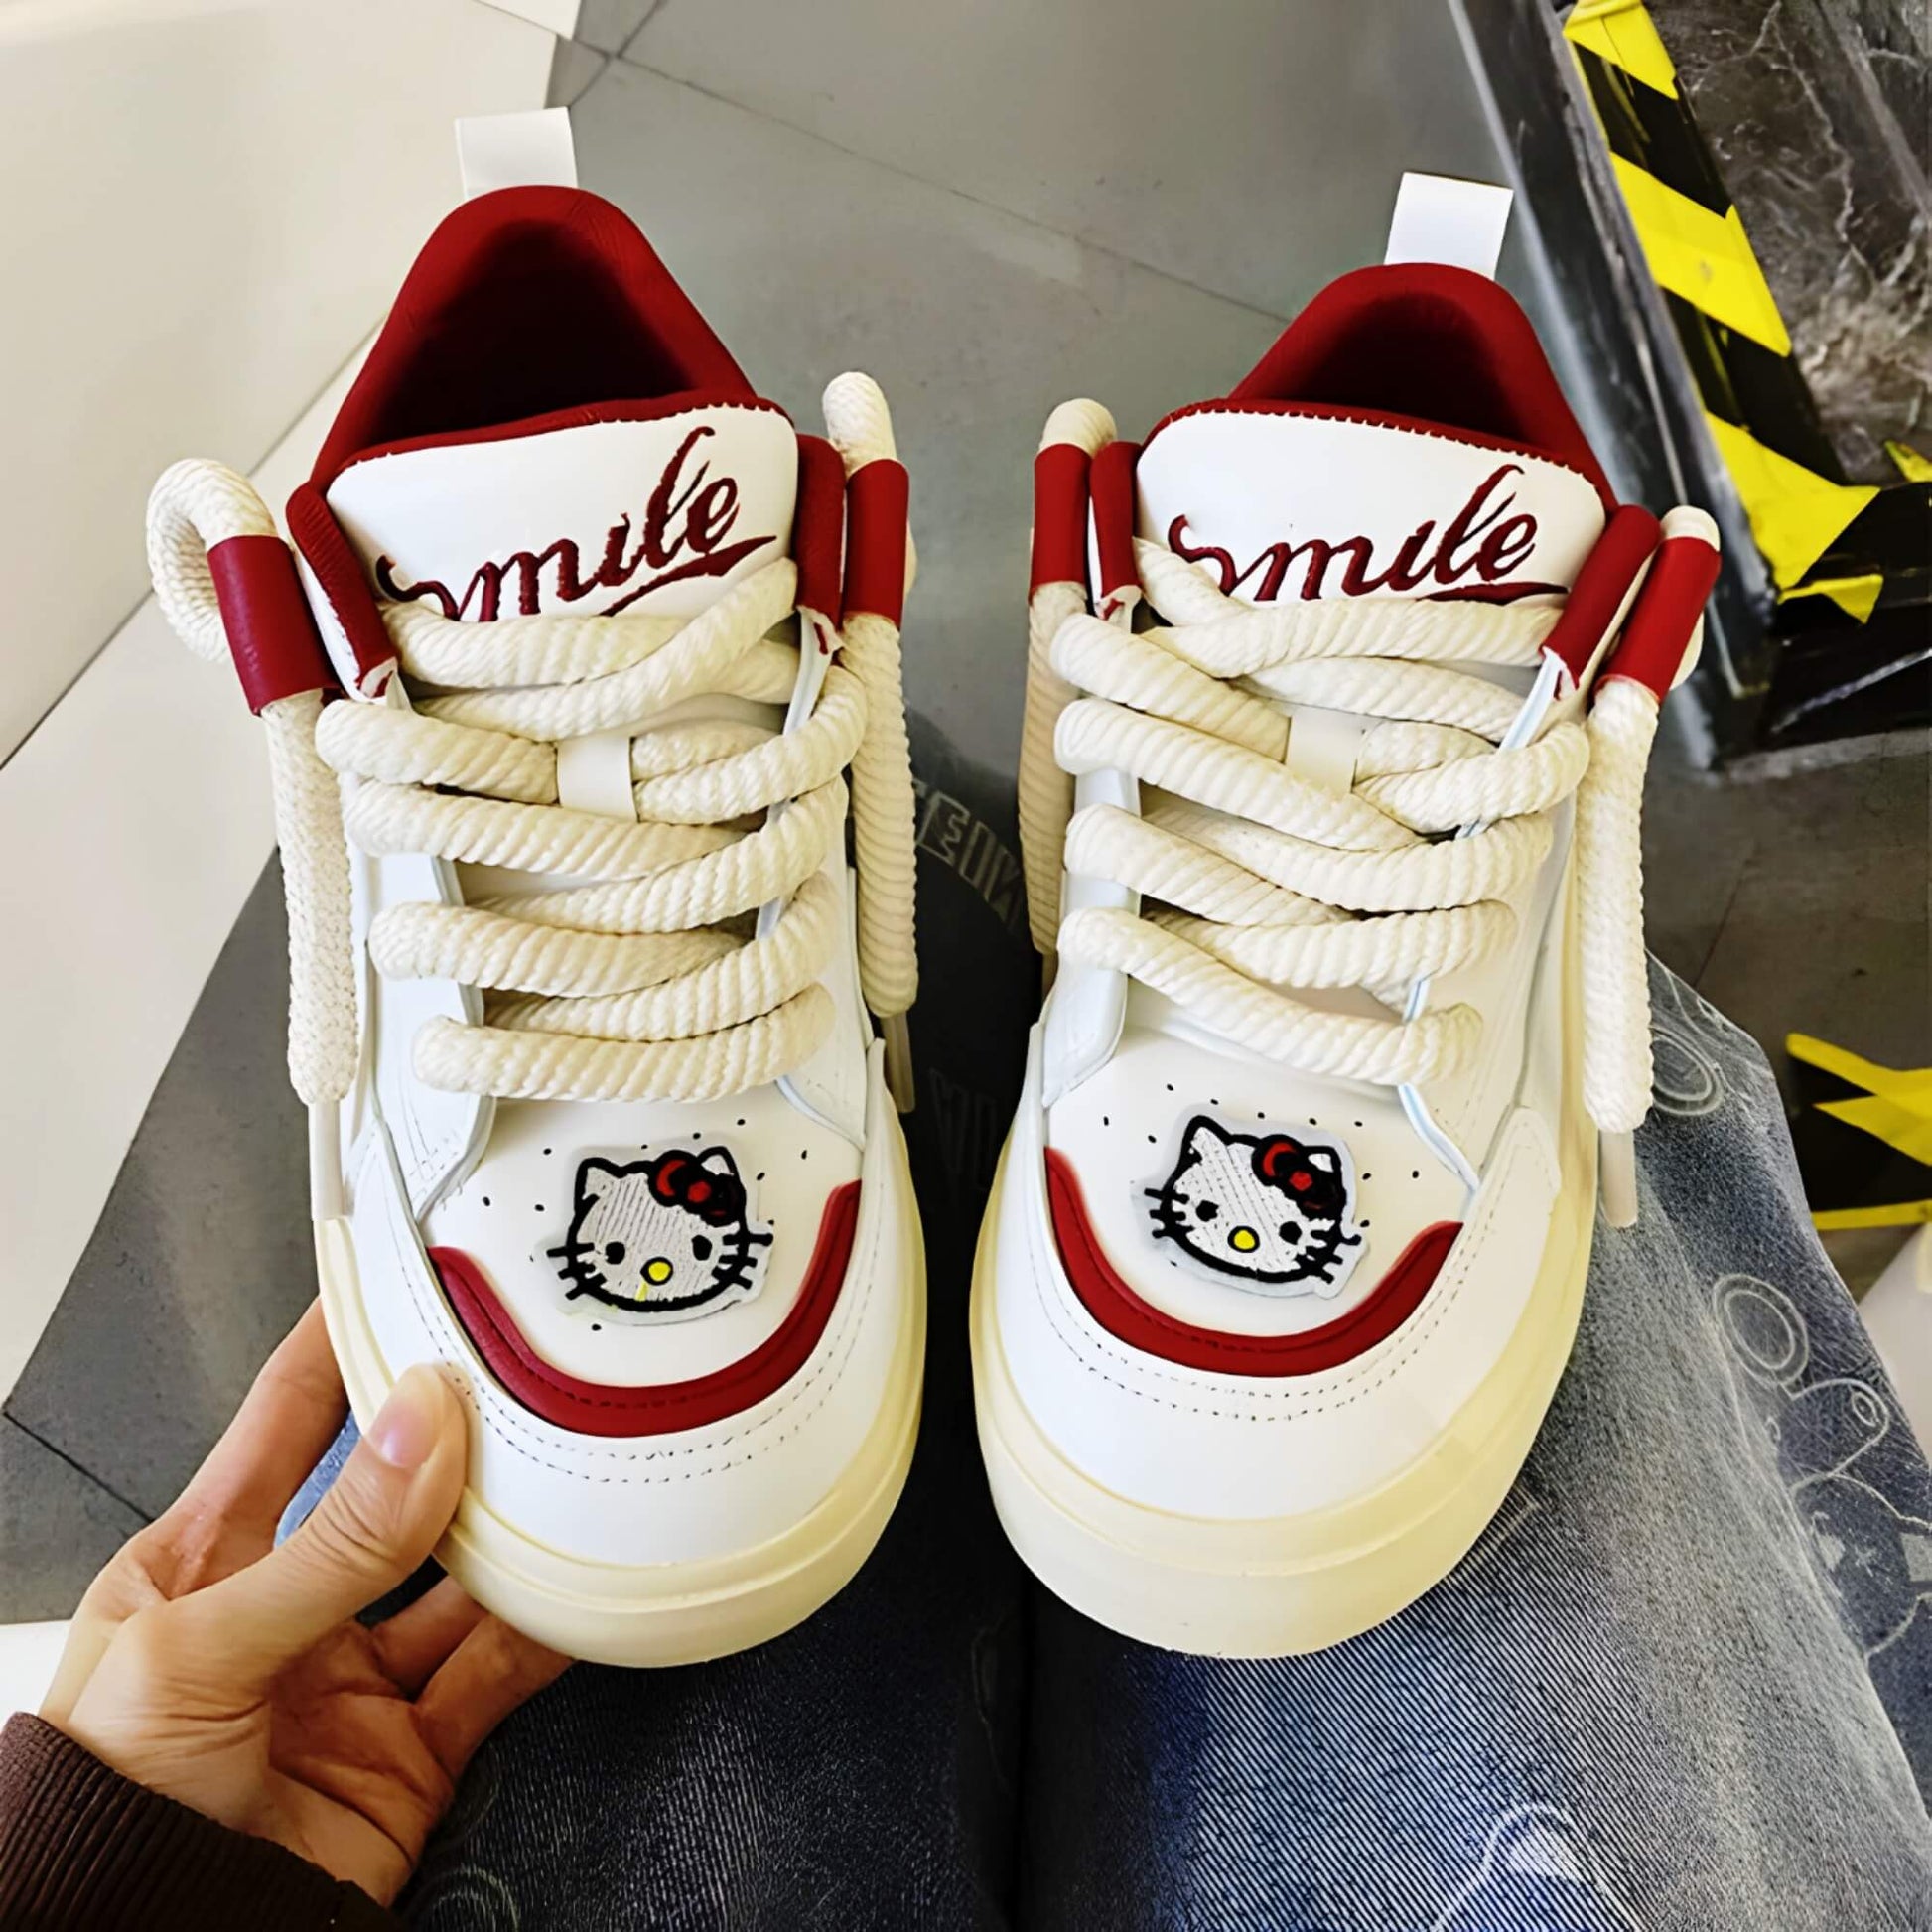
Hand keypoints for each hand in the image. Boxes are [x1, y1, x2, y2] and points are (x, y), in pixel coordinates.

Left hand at [39, 1303, 567, 1904]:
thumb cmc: (105, 1808)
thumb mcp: (203, 1650)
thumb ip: (328, 1544)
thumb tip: (420, 1422)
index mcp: (207, 1558)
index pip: (285, 1416)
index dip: (340, 1341)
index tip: (401, 1272)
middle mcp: (291, 1603)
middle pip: (394, 1490)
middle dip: (456, 1434)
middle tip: (521, 1369)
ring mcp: (355, 1676)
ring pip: (460, 1575)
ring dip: (514, 1529)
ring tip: (567, 1469)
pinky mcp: (413, 1749)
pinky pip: (497, 1669)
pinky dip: (547, 1628)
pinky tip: (580, 1584)